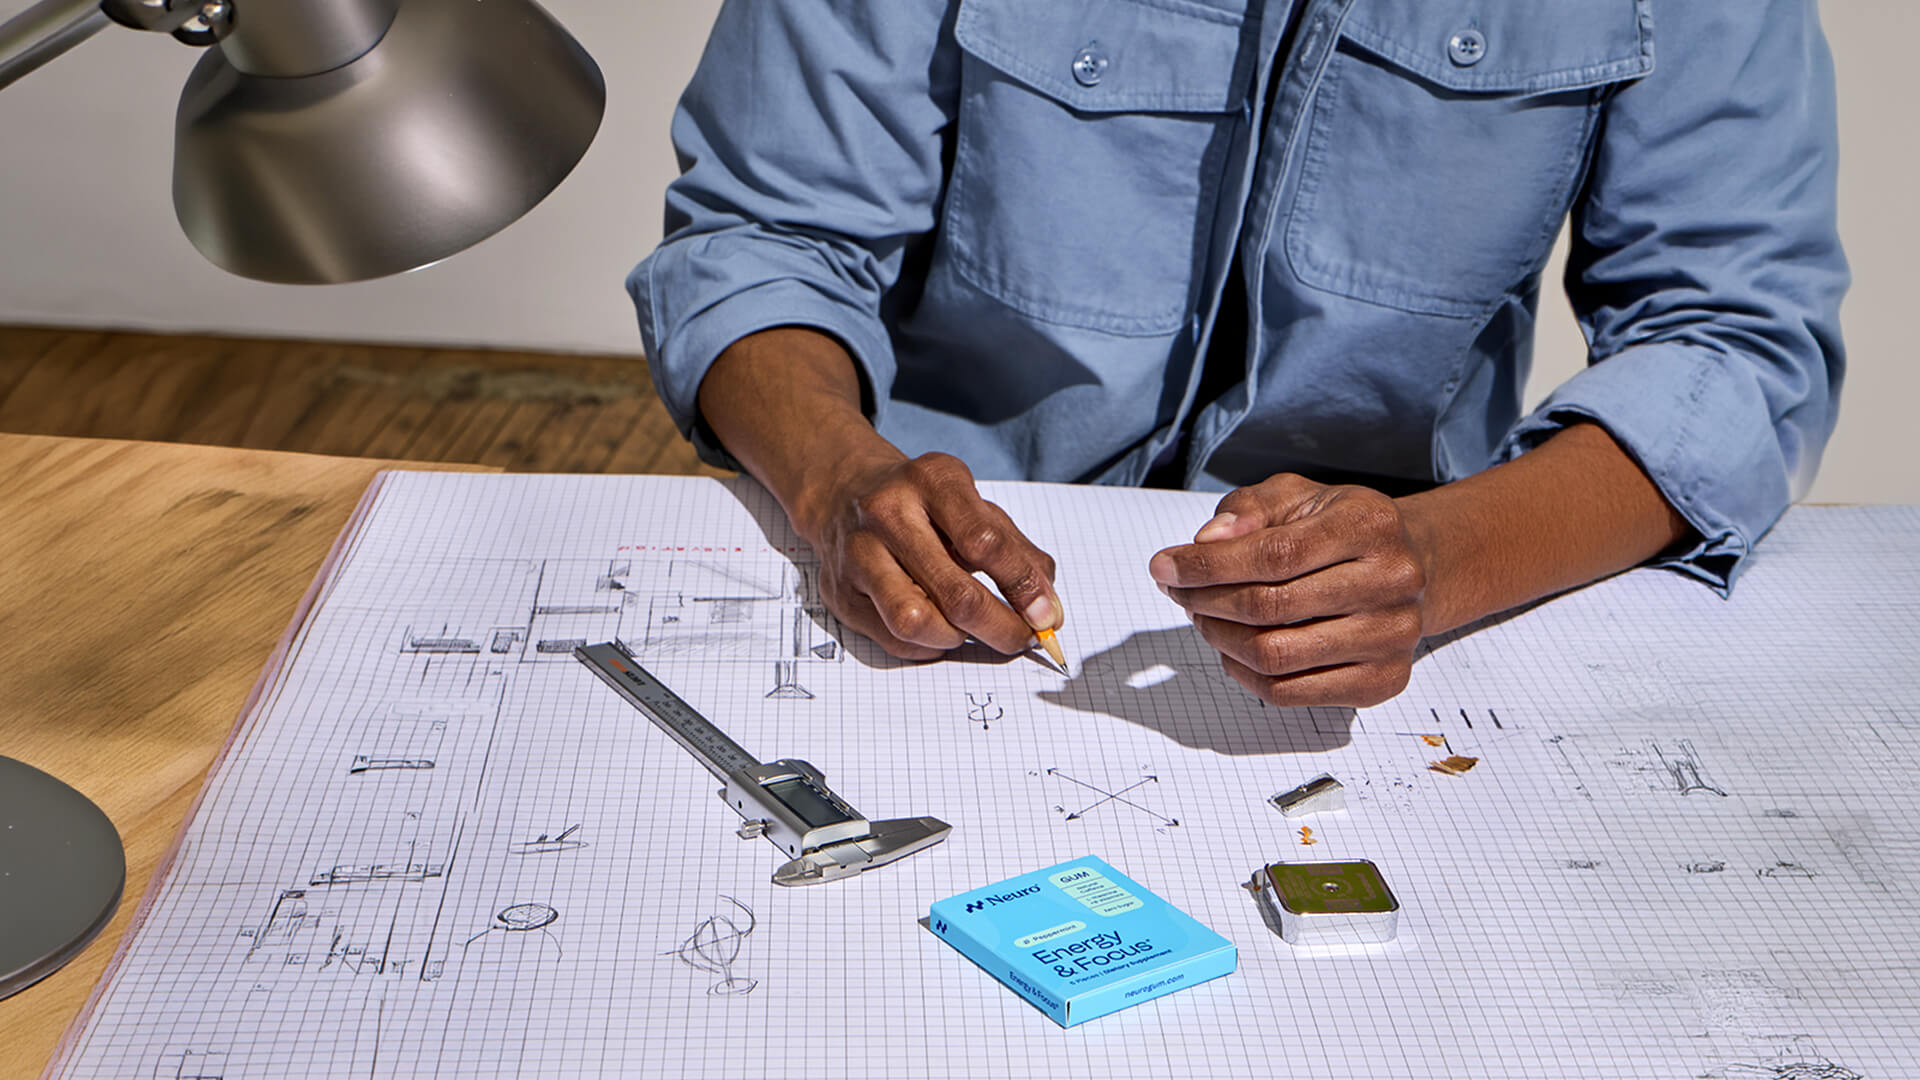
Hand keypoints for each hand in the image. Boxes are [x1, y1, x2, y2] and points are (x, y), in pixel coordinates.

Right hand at [795, 450, 1059, 660]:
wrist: (843, 491)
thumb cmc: (922, 504)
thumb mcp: (973, 507)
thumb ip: (1017, 552)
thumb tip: (1048, 609)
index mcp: (931, 481)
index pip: (985, 542)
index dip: (1023, 585)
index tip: (1046, 614)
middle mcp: (888, 513)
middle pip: (955, 593)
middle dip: (1000, 627)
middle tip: (1020, 638)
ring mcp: (858, 553)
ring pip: (916, 622)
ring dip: (957, 638)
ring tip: (970, 629)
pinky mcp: (840, 592)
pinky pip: (893, 640)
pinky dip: (928, 646)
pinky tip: (939, 629)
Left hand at [1148, 474, 1427, 707]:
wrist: (1410, 568)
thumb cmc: (1340, 529)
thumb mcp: (1297, 497)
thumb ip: (1249, 510)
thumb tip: (1206, 542)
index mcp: (1370, 526)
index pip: (1274, 554)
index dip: (1208, 565)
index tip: (1164, 567)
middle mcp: (1392, 582)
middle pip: (1271, 607)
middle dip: (1206, 601)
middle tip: (1179, 593)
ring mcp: (1392, 638)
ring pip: (1276, 655)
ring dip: (1220, 639)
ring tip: (1203, 618)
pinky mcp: (1382, 681)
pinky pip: (1291, 693)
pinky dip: (1244, 674)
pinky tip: (1231, 650)